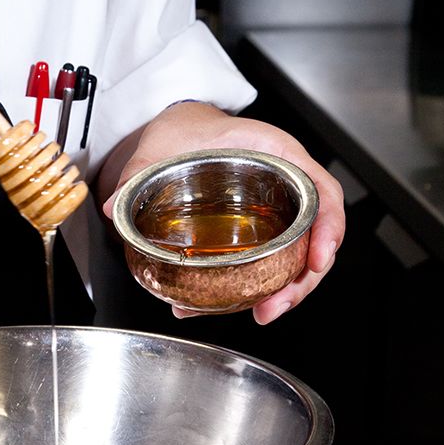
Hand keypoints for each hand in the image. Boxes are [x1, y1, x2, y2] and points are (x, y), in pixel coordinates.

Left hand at [100, 102, 344, 324]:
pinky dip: (250, 287)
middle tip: (274, 308)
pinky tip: (220, 307)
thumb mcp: (161, 145)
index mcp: (275, 155)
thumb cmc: (185, 130)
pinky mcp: (255, 232)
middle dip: (302, 279)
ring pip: (293, 256)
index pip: (322, 191)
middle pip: (313, 236)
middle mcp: (282, 186)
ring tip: (259, 315)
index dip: (329, 228)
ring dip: (281, 291)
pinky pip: (264, 262)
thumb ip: (139, 173)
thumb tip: (115, 206)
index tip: (318, 259)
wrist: (179, 131)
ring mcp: (272, 212)